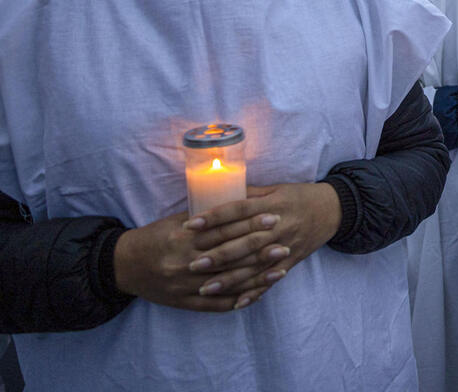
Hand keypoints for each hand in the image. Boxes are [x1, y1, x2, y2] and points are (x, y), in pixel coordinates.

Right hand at [112, 207, 282, 311]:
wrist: (123, 266)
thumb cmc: (154, 237)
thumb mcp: (175, 221)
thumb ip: (205, 216)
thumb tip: (238, 202)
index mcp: (183, 238)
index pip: (224, 229)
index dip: (249, 224)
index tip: (272, 217)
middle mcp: (185, 262)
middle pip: (229, 256)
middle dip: (259, 251)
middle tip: (285, 244)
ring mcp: (185, 285)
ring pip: (227, 283)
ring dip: (257, 278)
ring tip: (281, 270)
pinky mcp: (184, 302)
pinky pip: (215, 305)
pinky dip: (238, 300)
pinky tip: (259, 295)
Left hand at [184, 183, 341, 298]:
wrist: (334, 209)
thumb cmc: (300, 196)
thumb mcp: (276, 188)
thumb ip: (248, 194)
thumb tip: (217, 194)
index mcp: (273, 204)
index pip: (238, 211)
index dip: (214, 217)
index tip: (190, 224)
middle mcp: (279, 226)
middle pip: (244, 242)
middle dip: (217, 255)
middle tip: (191, 264)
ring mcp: (286, 246)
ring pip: (254, 266)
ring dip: (230, 279)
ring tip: (205, 288)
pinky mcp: (292, 262)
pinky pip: (271, 280)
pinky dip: (255, 292)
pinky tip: (236, 303)